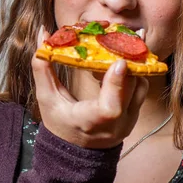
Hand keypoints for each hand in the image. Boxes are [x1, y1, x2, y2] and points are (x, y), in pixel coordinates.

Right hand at [31, 26, 148, 148]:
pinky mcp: (134, 114)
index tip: (119, 61)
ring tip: (122, 42)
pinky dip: (133, 71)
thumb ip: (42, 66)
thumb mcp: (46, 97)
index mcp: (91, 122)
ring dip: (133, 63)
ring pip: (140, 86)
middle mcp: (116, 124)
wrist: (76, 149)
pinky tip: (120, 57)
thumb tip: (42, 32)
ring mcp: (129, 120)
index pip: (110, 108)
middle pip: (131, 90)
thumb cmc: (58, 121)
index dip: (116, 84)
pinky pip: (140, 88)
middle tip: (124, 35)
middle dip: (129, 60)